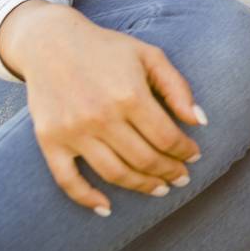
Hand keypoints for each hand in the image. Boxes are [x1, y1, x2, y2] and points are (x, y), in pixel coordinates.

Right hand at [0, 1, 204, 214]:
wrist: (50, 42)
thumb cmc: (107, 49)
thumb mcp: (150, 56)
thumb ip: (177, 88)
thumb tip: (200, 121)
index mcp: (130, 95)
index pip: (167, 138)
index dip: (185, 151)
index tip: (194, 156)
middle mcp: (101, 117)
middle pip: (144, 159)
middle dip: (169, 172)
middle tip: (181, 178)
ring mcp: (73, 132)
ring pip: (114, 174)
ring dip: (141, 187)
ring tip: (159, 189)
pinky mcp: (49, 141)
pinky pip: (67, 180)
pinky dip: (87, 199)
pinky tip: (107, 207)